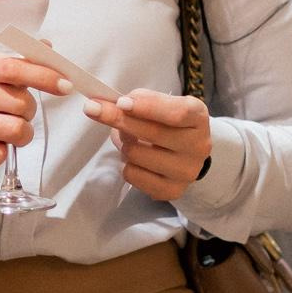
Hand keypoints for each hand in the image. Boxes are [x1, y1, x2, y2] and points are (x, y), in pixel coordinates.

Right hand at [0, 52, 68, 170]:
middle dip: (29, 112)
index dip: (43, 76)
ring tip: (6, 131)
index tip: (65, 85)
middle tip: (16, 114)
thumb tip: (46, 48)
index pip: (13, 67)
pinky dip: (1, 152)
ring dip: (20, 134)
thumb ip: (16, 62)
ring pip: (15, 130)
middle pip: (20, 103)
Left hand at [86, 89, 213, 202]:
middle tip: (93, 109)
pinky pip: (132, 175)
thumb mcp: (162, 104)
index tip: (121, 102)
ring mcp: (186, 172)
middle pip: (153, 133)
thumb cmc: (168, 123)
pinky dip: (126, 163)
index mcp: (198, 117)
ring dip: (122, 143)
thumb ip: (140, 101)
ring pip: (136, 154)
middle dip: (118, 119)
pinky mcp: (171, 191)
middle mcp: (198, 146)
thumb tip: (109, 105)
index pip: (177, 112)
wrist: (185, 153)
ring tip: (127, 139)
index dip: (147, 106)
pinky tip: (134, 158)